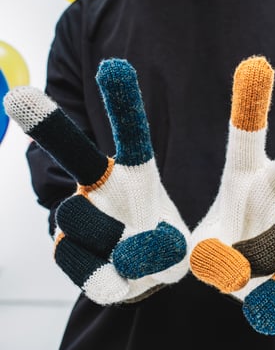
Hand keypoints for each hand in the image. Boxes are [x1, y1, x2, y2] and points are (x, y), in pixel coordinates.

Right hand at [5, 59, 188, 304]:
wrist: (139, 282)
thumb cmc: (159, 250)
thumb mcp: (179, 246)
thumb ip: (166, 250)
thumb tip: (125, 253)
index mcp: (134, 176)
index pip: (131, 136)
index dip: (123, 105)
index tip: (115, 68)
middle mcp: (100, 189)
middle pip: (76, 156)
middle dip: (51, 127)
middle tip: (19, 97)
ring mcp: (79, 218)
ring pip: (76, 216)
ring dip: (109, 239)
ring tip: (134, 256)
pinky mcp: (66, 250)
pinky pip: (72, 258)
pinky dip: (98, 274)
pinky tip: (115, 279)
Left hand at [190, 56, 274, 333]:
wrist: (265, 279)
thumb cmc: (228, 245)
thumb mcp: (201, 245)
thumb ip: (204, 257)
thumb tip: (229, 275)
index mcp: (249, 178)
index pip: (246, 140)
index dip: (249, 108)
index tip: (256, 65)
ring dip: (261, 257)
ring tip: (233, 277)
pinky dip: (274, 297)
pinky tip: (264, 305)